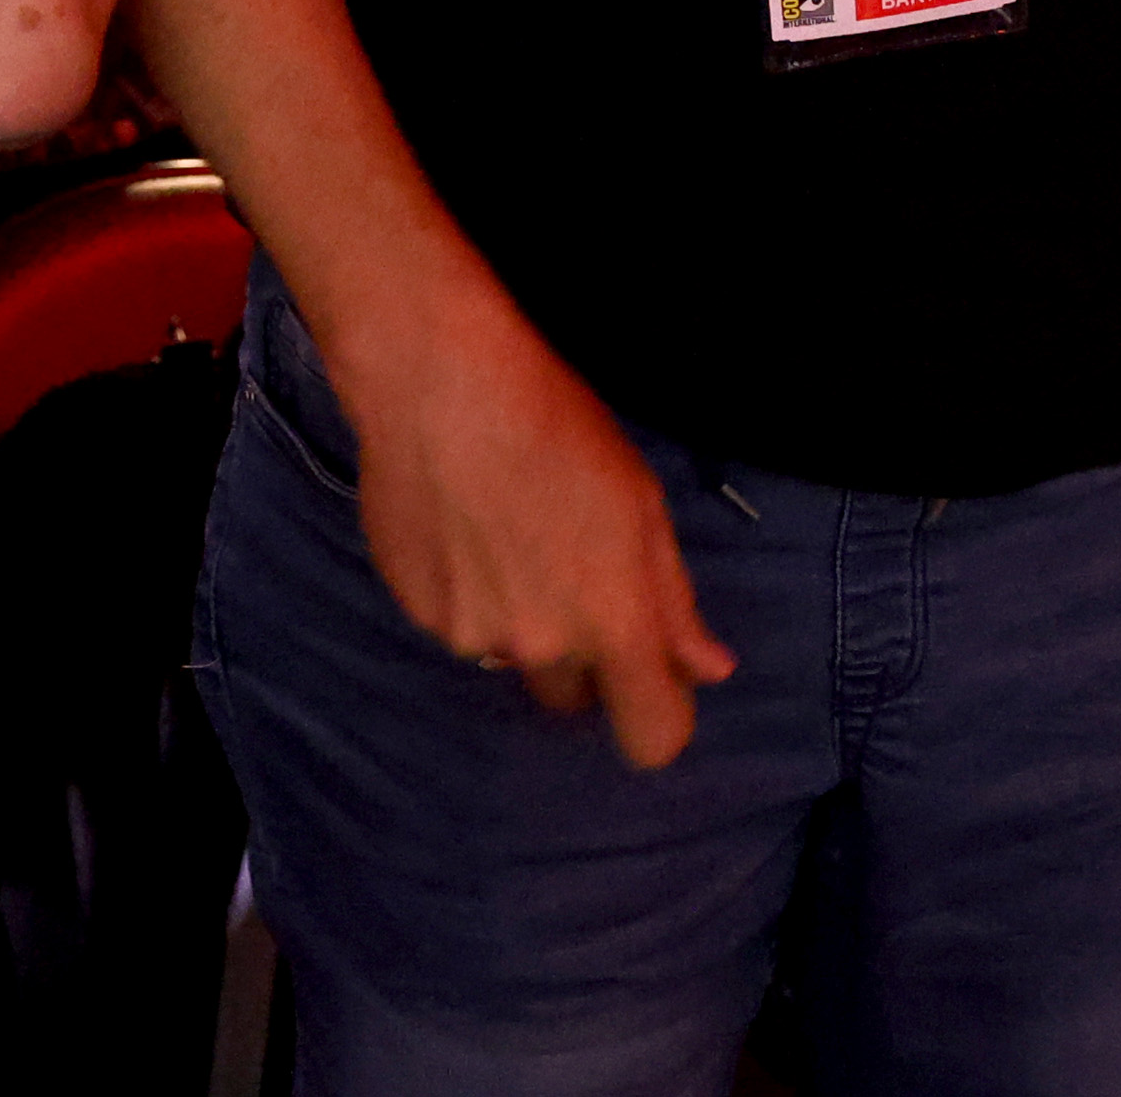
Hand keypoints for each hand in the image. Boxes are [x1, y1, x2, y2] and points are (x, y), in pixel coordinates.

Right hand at [339, 293, 734, 768]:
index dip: (660, 713)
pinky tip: (459, 523)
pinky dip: (465, 591)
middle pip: (573, 698)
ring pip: (509, 653)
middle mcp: (540, 647)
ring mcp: (468, 633)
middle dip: (580, 659)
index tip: (652, 676)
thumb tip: (706, 669)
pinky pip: (456, 621)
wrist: (437, 382)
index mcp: (612, 623)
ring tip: (502, 531)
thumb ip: (674, 599)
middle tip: (566, 575)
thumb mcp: (642, 504)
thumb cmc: (557, 427)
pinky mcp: (413, 607)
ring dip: (517, 617)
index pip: (653, 737)